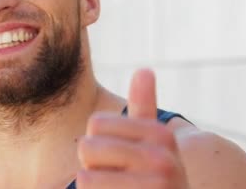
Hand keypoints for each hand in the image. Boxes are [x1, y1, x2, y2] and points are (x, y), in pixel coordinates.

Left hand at [76, 69, 188, 187]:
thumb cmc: (157, 181)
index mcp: (160, 135)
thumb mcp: (156, 145)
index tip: (123, 160)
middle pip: (87, 147)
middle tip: (119, 181)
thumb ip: (146, 108)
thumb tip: (144, 69)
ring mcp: (152, 187)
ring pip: (85, 178)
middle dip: (95, 167)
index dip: (100, 144)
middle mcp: (161, 160)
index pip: (95, 124)